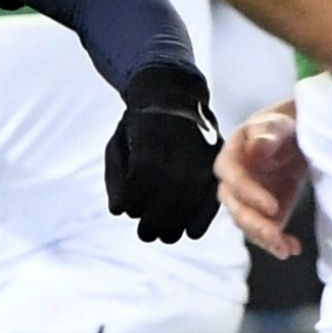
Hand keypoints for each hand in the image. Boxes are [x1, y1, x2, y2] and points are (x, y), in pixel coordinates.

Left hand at [104, 65, 222, 242]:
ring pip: (193, 194)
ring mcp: (202, 151)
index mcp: (152, 135)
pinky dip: (205, 216)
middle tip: (146, 234)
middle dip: (157, 220)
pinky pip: (215, 191)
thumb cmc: (138, 127)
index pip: (144, 174)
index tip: (129, 210)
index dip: (135, 198)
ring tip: (166, 236)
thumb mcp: (118, 143)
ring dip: (179, 222)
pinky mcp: (217, 160)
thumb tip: (117, 211)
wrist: (173, 97)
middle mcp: (181, 143)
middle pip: (171, 189)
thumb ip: (114, 176)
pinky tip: (192, 232)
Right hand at [214, 101, 307, 259]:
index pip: (233, 179)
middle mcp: (233, 183)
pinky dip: (277, 243)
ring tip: (285, 248)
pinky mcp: (262, 214)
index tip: (272, 206)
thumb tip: (257, 148)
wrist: (290, 139)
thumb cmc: (277, 129)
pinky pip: (264, 232)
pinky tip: (292, 247)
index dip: (250, 194)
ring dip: (265, 239)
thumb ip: (266, 135)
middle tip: (275, 235)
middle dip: (254, 224)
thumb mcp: (275, 125)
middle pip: (236, 208)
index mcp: (231, 158)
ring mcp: (247, 201)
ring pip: (247, 224)